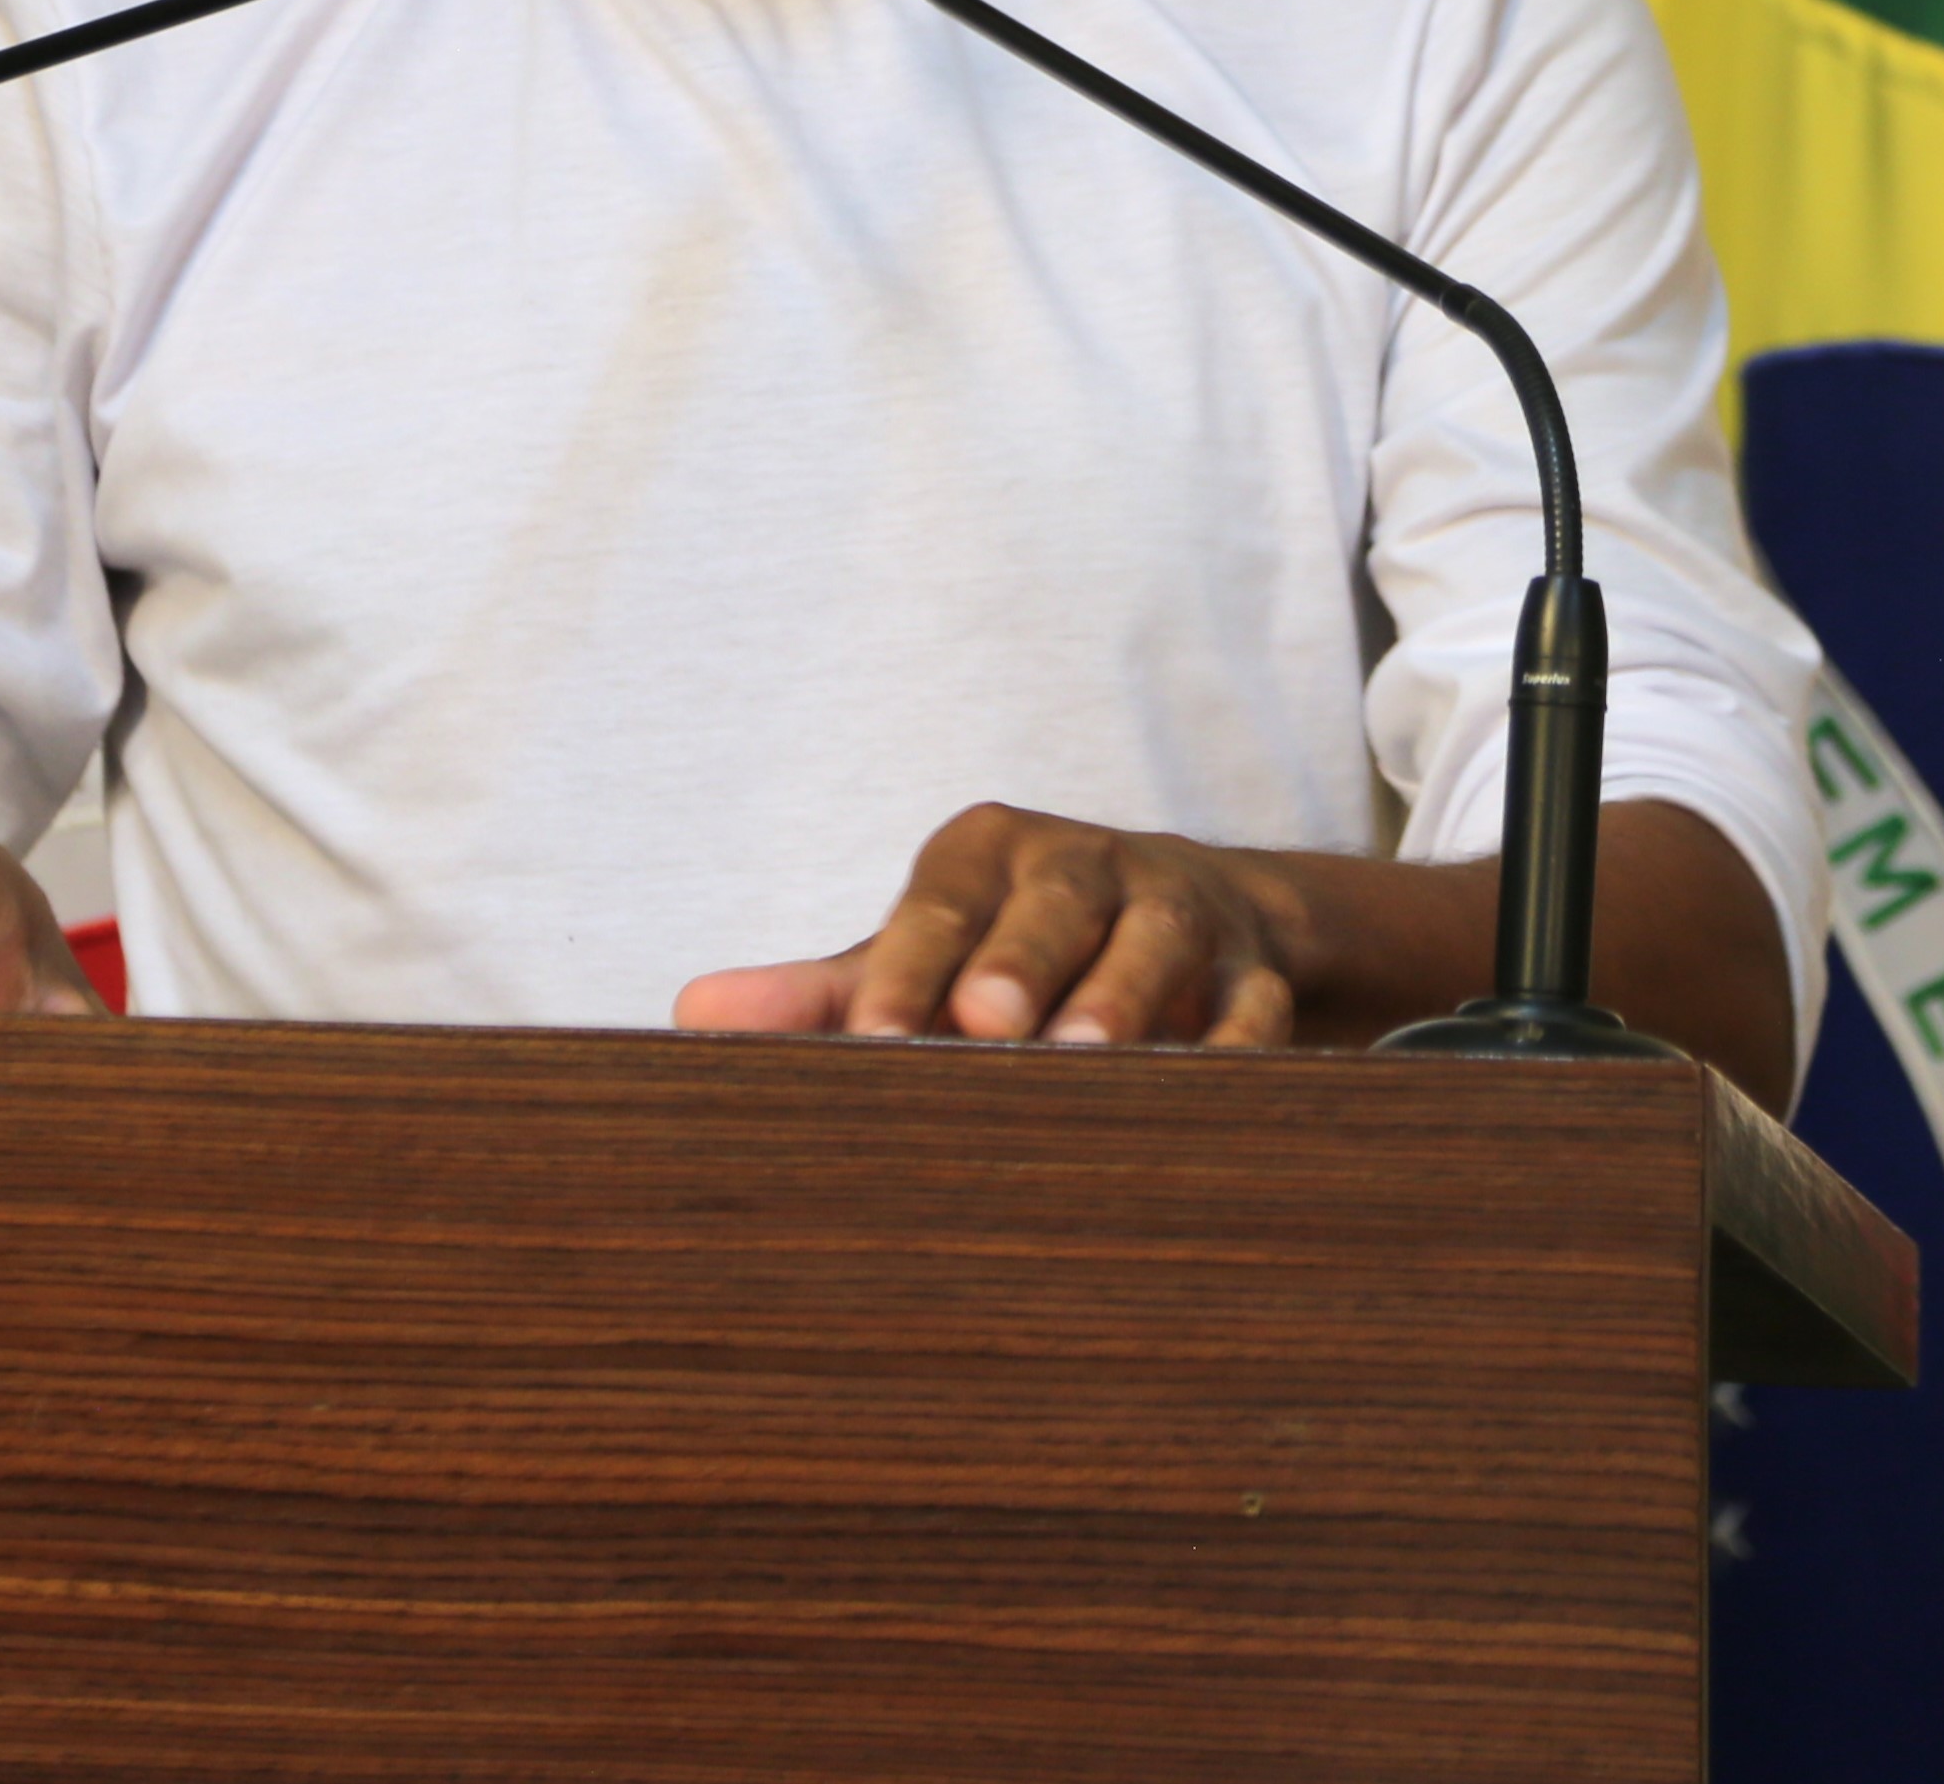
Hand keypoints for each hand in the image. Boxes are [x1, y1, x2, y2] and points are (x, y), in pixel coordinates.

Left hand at [673, 802, 1304, 1046]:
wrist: (1181, 913)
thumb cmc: (1010, 951)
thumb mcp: (919, 957)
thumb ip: (822, 993)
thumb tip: (690, 1013)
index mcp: (989, 853)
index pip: (940, 903)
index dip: (910, 968)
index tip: (880, 1039)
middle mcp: (1084, 864)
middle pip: (1053, 902)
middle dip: (1023, 962)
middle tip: (990, 1026)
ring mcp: (1176, 908)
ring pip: (1157, 941)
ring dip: (1127, 997)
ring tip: (1094, 1062)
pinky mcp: (1250, 964)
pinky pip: (1253, 1000)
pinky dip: (1239, 1041)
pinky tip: (1216, 1089)